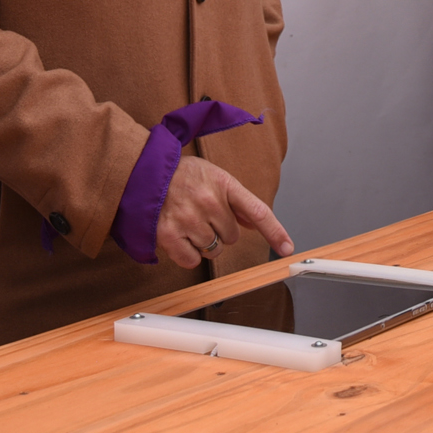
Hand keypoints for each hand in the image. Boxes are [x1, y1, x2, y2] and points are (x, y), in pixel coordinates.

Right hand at [156, 154, 293, 268]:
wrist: (144, 171)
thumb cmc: (181, 174)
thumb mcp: (213, 176)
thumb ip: (235, 200)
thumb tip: (254, 222)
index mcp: (224, 183)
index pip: (257, 211)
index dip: (275, 231)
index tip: (287, 247)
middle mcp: (209, 201)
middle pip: (232, 237)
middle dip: (220, 230)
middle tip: (202, 213)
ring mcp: (189, 219)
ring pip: (213, 250)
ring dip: (203, 242)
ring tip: (188, 220)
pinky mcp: (170, 235)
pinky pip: (193, 260)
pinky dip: (188, 254)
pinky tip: (179, 235)